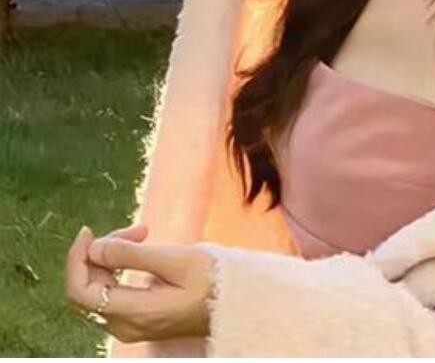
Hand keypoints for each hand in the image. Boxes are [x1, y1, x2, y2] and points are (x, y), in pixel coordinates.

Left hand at [65, 224, 215, 343]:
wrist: (236, 305)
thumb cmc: (213, 280)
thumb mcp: (178, 260)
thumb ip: (133, 256)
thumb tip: (95, 248)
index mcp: (132, 313)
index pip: (81, 291)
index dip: (76, 259)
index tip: (89, 231)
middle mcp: (123, 325)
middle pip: (90, 287)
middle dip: (102, 252)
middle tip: (137, 230)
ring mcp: (130, 325)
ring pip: (101, 289)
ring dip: (112, 259)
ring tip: (143, 236)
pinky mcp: (138, 319)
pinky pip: (113, 293)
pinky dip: (119, 269)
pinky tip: (141, 253)